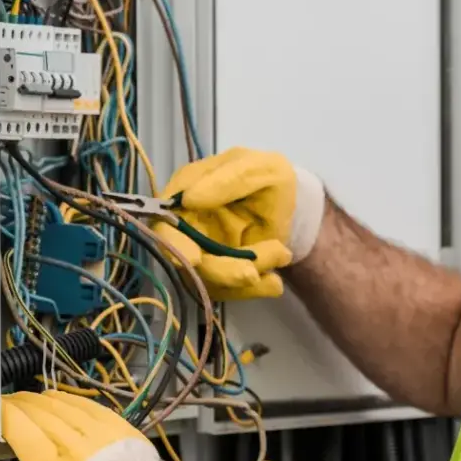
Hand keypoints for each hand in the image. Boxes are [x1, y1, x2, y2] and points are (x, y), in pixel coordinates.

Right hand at [1, 390, 221, 460]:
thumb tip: (33, 444)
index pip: (24, 431)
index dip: (9, 416)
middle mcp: (81, 451)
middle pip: (47, 415)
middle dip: (27, 405)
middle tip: (14, 401)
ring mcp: (107, 440)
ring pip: (72, 408)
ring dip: (51, 401)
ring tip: (38, 399)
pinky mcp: (128, 436)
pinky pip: (98, 411)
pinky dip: (79, 404)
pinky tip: (69, 402)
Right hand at [153, 147, 324, 299]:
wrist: (296, 205)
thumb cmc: (270, 179)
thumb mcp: (257, 169)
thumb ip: (227, 180)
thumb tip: (188, 198)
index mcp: (186, 194)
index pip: (165, 224)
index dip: (173, 244)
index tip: (195, 259)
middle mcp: (187, 227)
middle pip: (187, 260)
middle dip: (220, 271)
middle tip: (251, 274)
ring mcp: (202, 253)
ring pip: (211, 279)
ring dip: (246, 276)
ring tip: (282, 255)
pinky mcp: (220, 273)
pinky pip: (229, 290)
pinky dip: (254, 289)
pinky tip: (275, 282)